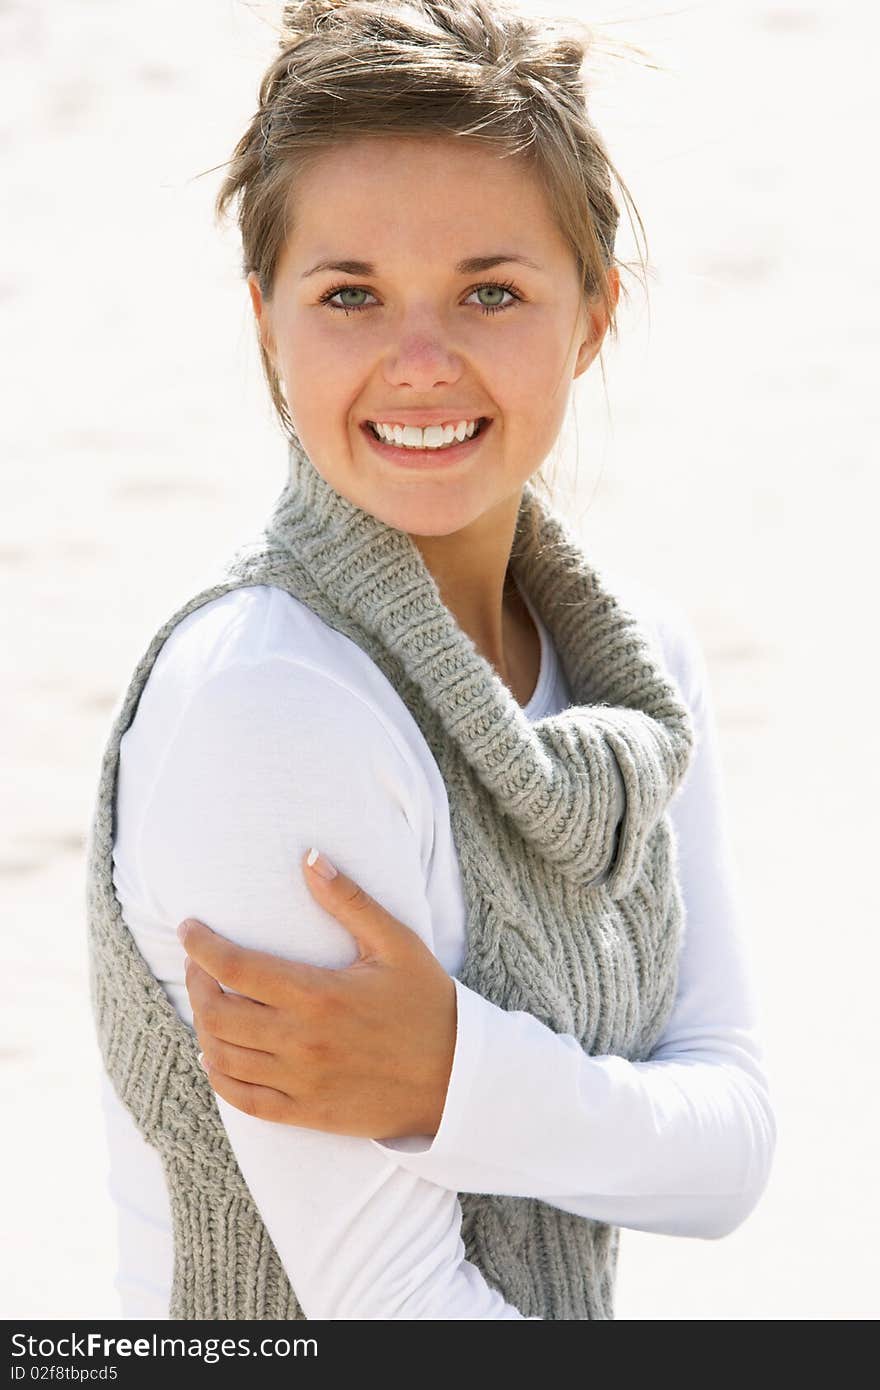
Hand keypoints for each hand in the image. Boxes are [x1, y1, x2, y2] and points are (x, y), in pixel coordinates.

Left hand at [177, 849, 456, 1140]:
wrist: (458, 1080)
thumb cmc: (428, 1005)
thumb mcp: (397, 944)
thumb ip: (349, 901)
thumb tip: (309, 857)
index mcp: (319, 994)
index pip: (235, 967)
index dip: (201, 945)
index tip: (188, 928)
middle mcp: (301, 1041)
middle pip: (217, 1013)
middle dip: (196, 983)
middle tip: (197, 964)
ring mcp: (300, 1082)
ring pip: (222, 1057)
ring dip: (203, 1027)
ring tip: (209, 1003)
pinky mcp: (305, 1113)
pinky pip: (242, 1100)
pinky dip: (219, 1076)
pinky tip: (218, 1055)